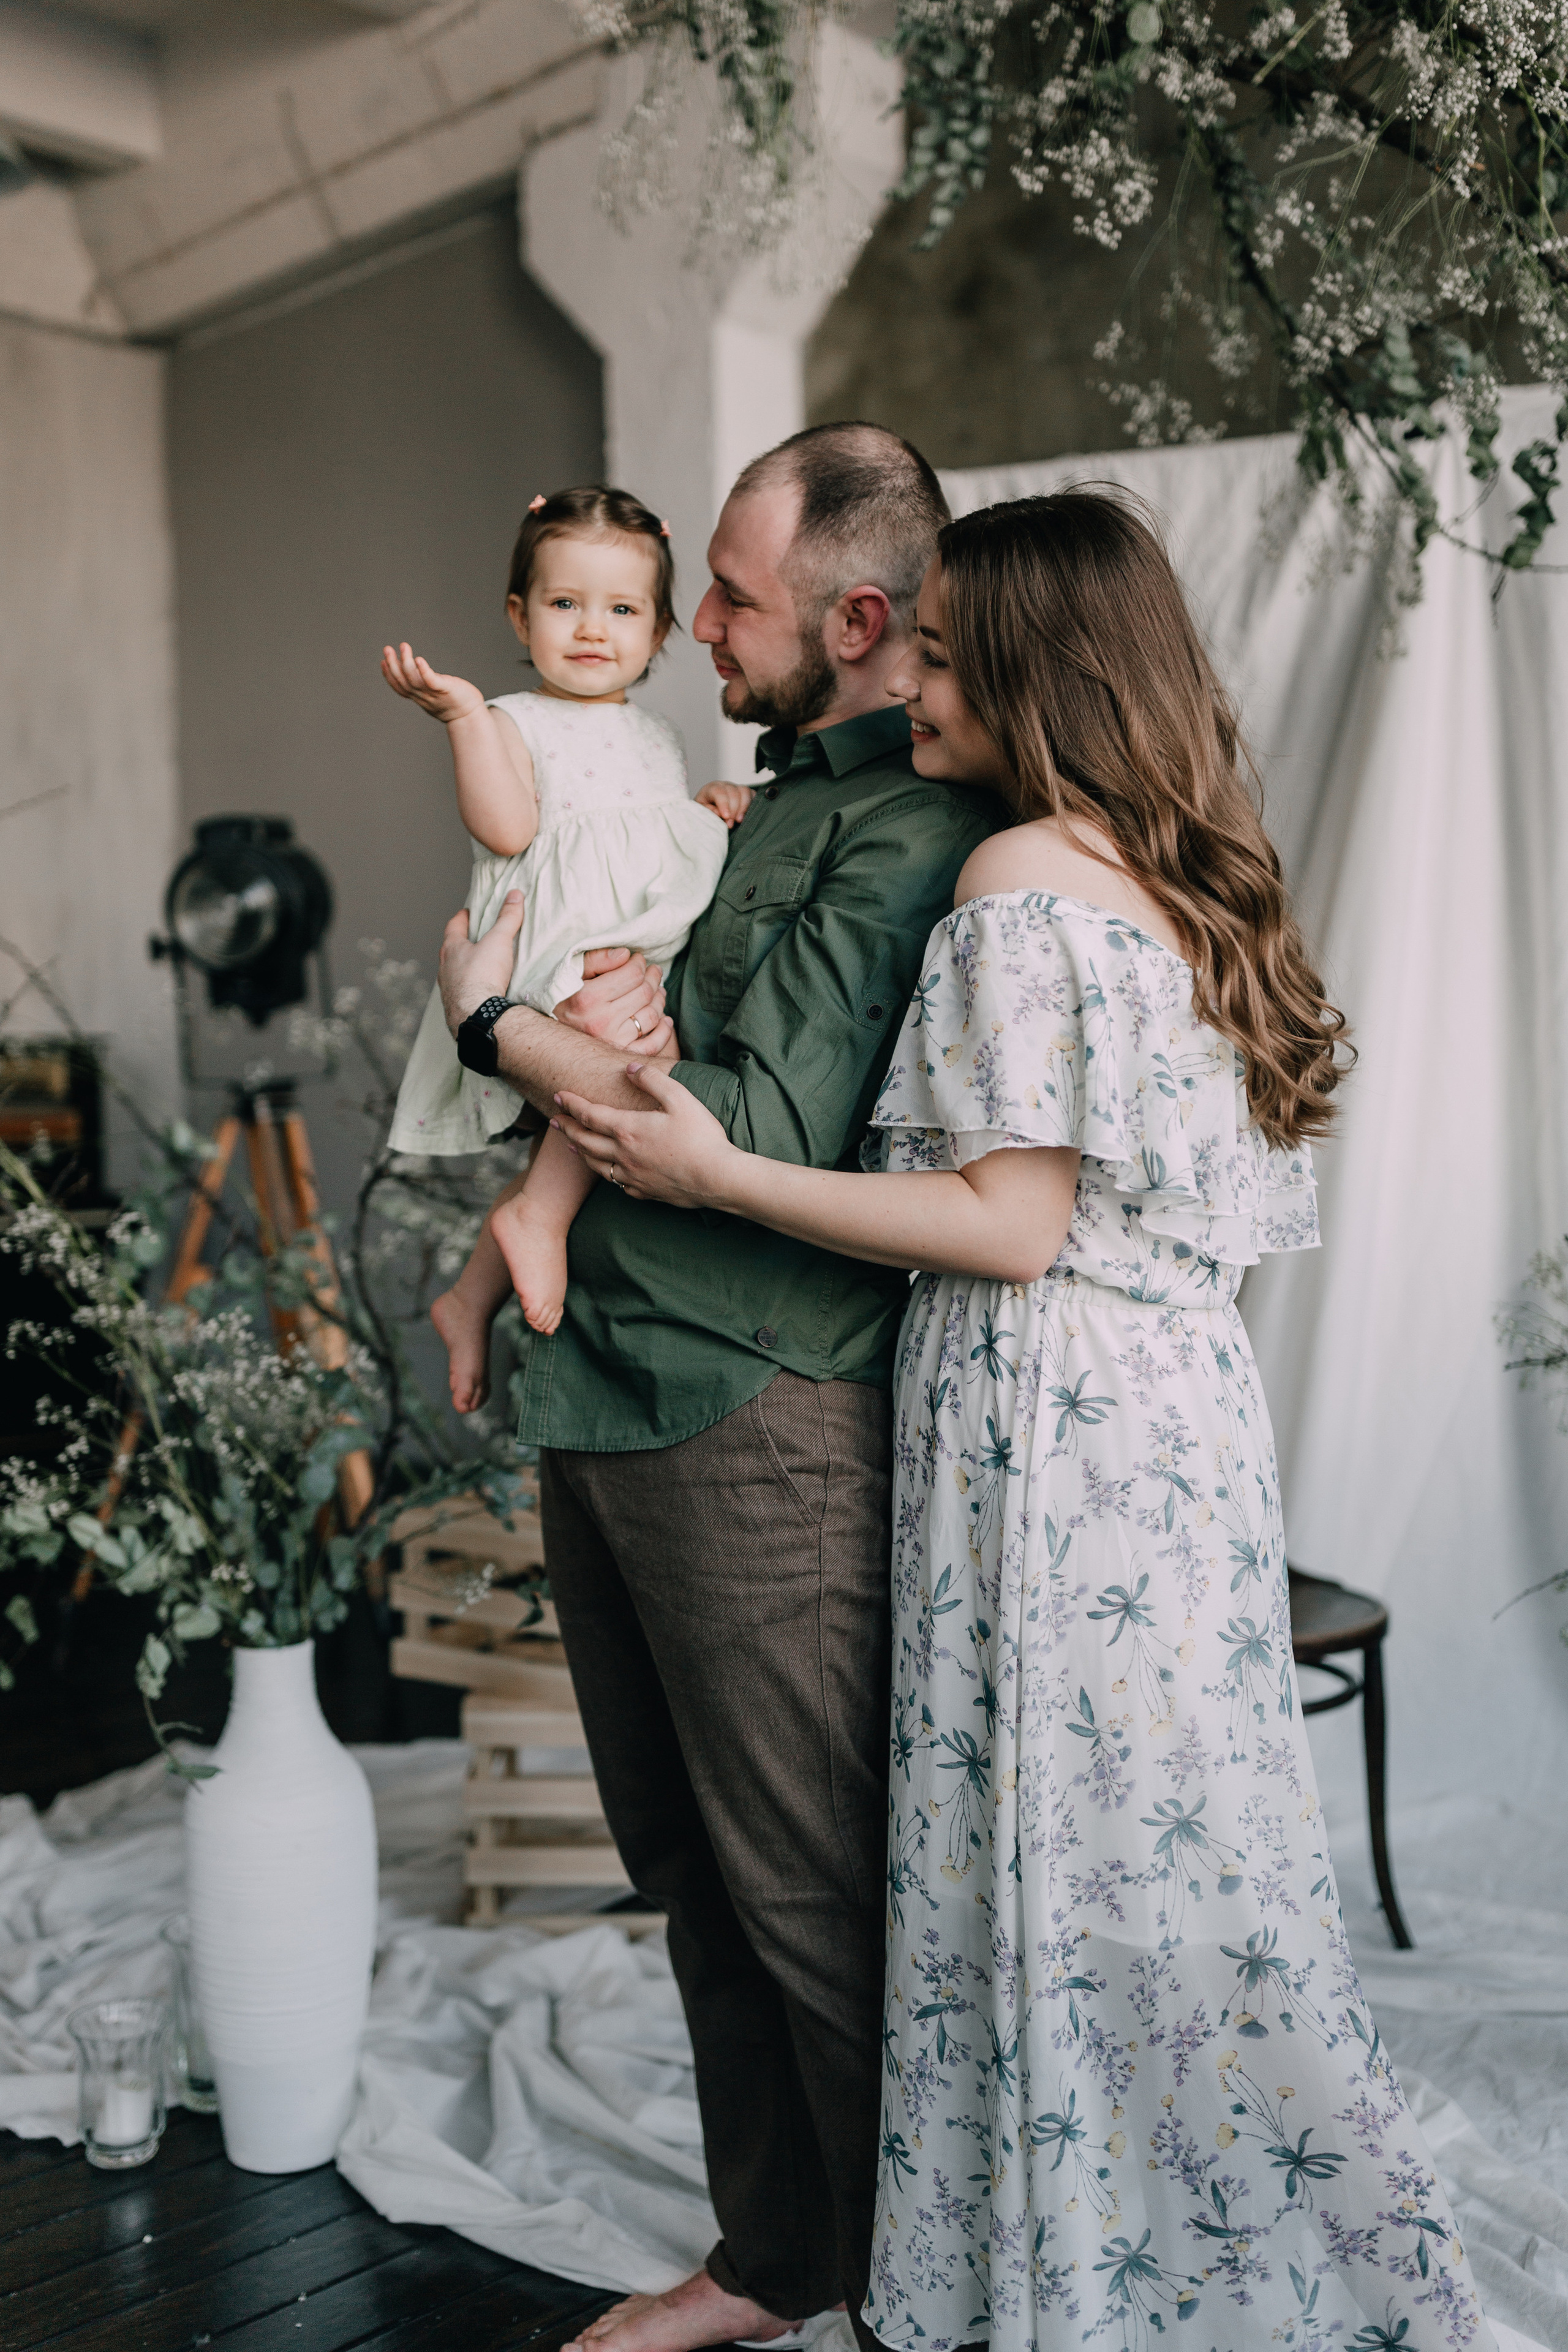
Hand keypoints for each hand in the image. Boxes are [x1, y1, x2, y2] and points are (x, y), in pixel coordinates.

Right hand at [382, 641, 485, 724]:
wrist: (470, 715)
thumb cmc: (454, 701)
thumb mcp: (434, 694)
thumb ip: (424, 685)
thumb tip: (417, 670)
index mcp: (419, 697)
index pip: (400, 687)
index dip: (389, 675)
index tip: (383, 661)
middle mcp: (423, 697)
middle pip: (403, 682)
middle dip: (393, 665)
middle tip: (387, 648)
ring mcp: (433, 694)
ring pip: (413, 680)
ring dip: (406, 662)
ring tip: (403, 646)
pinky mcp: (445, 690)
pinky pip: (431, 681)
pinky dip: (424, 671)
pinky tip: (419, 659)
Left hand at [439, 892, 524, 1034]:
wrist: (478, 1017)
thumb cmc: (482, 976)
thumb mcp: (498, 941)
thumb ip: (507, 918)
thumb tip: (514, 895)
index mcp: (452, 949)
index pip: (454, 926)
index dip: (462, 917)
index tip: (467, 913)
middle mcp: (445, 968)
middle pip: (452, 950)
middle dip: (463, 943)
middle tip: (476, 939)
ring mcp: (448, 990)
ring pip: (454, 973)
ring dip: (465, 968)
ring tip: (480, 966)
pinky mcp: (455, 1008)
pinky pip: (461, 993)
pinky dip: (470, 989)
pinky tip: (481, 992)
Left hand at [553, 1064, 737, 1208]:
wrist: (717, 1179)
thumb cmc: (701, 1137)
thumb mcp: (680, 1098)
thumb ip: (652, 1080)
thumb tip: (629, 1068)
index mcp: (628, 1129)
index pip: (589, 1114)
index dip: (571, 1104)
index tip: (559, 1096)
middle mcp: (623, 1155)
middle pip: (584, 1141)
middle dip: (566, 1128)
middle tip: (554, 1120)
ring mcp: (632, 1177)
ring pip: (595, 1165)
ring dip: (579, 1152)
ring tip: (571, 1144)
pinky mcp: (644, 1192)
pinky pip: (616, 1183)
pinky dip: (604, 1173)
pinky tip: (607, 1171)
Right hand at [554, 949, 673, 1056]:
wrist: (545, 1038)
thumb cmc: (559, 1000)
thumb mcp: (569, 974)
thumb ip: (596, 960)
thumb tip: (625, 954)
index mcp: (588, 998)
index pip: (631, 974)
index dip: (639, 963)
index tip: (638, 959)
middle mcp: (602, 1022)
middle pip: (644, 993)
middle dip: (653, 978)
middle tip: (653, 972)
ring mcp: (613, 1041)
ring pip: (651, 1016)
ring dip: (660, 999)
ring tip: (658, 990)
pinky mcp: (619, 1055)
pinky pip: (651, 1045)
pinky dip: (664, 1031)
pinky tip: (665, 1019)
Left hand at [695, 781, 753, 827]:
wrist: (711, 816)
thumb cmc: (705, 815)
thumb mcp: (702, 815)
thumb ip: (708, 813)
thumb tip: (719, 813)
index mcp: (710, 789)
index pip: (718, 791)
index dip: (723, 804)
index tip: (726, 817)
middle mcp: (724, 786)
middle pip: (733, 792)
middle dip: (733, 810)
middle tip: (730, 824)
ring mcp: (736, 788)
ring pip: (744, 791)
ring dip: (744, 808)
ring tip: (739, 821)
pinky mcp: (746, 794)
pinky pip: (753, 795)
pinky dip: (751, 806)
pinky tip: (745, 816)